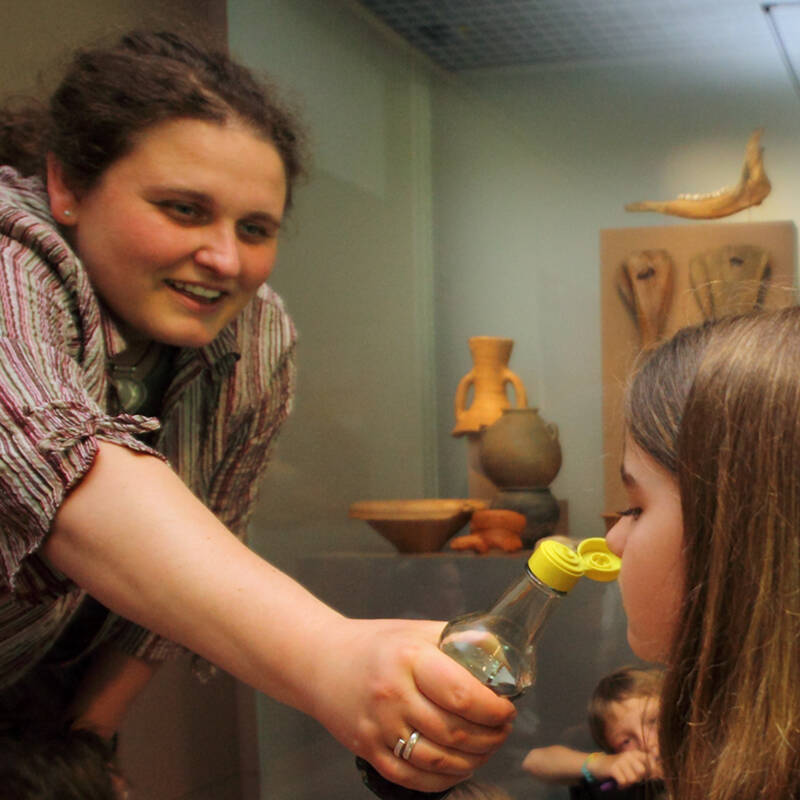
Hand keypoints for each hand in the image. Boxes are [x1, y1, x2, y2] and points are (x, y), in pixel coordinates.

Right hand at [304, 617, 515, 792]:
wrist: (320, 661)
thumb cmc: (375, 644)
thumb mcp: (417, 630)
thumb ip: (457, 641)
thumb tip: (500, 655)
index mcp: (409, 659)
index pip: (462, 695)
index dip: (493, 709)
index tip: (507, 708)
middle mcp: (393, 696)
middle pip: (454, 732)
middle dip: (491, 736)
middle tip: (503, 729)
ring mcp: (379, 728)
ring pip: (439, 760)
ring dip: (474, 760)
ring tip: (486, 747)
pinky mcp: (369, 751)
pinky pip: (414, 777)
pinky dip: (444, 778)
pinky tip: (458, 766)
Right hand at [590, 749, 661, 786]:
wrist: (598, 765)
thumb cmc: (618, 767)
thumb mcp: (631, 765)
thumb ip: (643, 768)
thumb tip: (661, 774)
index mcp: (635, 754)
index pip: (650, 759)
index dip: (655, 769)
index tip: (655, 776)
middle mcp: (628, 755)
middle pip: (642, 771)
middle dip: (638, 778)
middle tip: (631, 779)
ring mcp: (620, 761)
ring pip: (633, 778)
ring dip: (628, 783)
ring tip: (623, 781)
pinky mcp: (613, 768)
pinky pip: (624, 781)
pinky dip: (621, 785)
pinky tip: (618, 783)